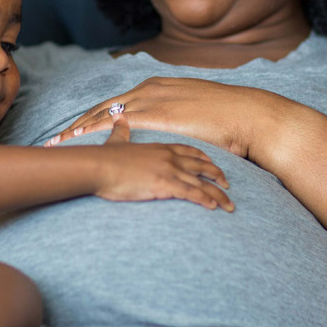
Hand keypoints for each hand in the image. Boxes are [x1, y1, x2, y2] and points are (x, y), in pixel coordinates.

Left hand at [46, 77, 281, 159]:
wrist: (247, 115)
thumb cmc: (227, 119)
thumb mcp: (195, 111)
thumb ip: (177, 117)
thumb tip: (172, 129)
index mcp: (157, 87)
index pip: (117, 103)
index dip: (95, 117)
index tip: (77, 129)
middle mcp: (149, 89)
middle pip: (103, 107)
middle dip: (79, 123)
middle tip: (57, 138)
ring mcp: (151, 100)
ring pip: (103, 114)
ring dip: (79, 129)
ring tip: (59, 143)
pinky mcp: (155, 115)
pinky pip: (115, 124)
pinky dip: (93, 132)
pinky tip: (79, 142)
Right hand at [93, 113, 233, 210]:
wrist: (97, 166)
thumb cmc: (104, 157)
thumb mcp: (116, 141)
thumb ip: (121, 131)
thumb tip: (118, 119)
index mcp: (160, 147)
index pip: (189, 150)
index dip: (203, 158)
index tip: (213, 164)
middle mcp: (169, 157)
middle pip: (201, 165)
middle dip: (218, 175)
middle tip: (228, 184)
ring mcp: (169, 170)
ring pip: (202, 182)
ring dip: (218, 194)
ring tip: (229, 205)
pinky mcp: (165, 184)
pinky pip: (192, 193)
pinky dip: (205, 200)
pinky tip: (214, 207)